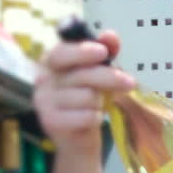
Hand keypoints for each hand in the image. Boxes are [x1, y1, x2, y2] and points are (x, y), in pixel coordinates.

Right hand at [32, 30, 135, 156]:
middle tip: (129, 82)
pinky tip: (91, 119)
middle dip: (109, 77)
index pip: (62, 52)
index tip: (103, 52)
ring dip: (99, 102)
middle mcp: (43, 79)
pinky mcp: (50, 121)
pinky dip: (95, 118)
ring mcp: (43, 101)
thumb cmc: (87, 98)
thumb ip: (105, 51)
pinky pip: (85, 116)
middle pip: (81, 75)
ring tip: (96, 105)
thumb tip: (110, 35)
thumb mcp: (98, 71)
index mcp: (51, 61)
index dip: (82, 51)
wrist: (77, 137)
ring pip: (86, 96)